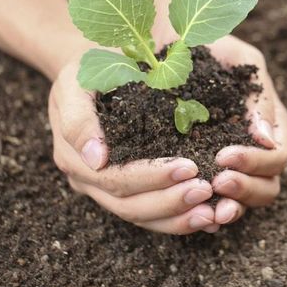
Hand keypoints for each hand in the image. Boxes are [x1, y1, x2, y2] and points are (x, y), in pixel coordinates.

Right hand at [48, 59, 219, 234]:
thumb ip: (79, 118)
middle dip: (170, 201)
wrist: (90, 67)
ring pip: (142, 217)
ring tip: (212, 212)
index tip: (189, 167)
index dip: (152, 178)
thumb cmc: (88, 69)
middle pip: (130, 205)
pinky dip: (179, 219)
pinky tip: (209, 218)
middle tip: (207, 190)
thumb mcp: (76, 81)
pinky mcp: (126, 190)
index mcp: (74, 155)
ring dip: (178, 217)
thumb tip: (97, 160)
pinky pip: (151, 215)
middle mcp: (88, 179)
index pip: (115, 179)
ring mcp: (105, 189)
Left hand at [207, 36, 286, 225]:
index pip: (276, 157)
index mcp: (269, 125)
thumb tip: (267, 138)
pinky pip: (214, 205)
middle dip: (245, 189)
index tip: (225, 155)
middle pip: (267, 187)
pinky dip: (208, 214)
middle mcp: (255, 151)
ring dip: (230, 207)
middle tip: (216, 181)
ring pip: (244, 203)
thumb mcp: (238, 57)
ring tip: (208, 207)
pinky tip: (194, 214)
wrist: (167, 45)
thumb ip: (259, 94)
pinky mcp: (204, 175)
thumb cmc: (208, 46)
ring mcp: (231, 167)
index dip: (256, 162)